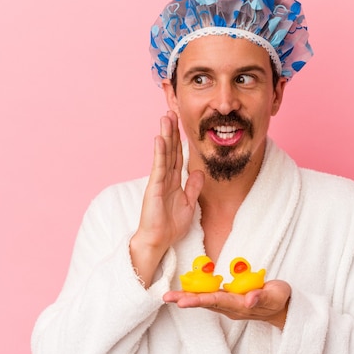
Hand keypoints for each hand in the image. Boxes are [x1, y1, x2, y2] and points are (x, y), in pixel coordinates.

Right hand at [130, 111, 203, 286]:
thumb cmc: (170, 226)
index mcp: (174, 181)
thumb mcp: (188, 204)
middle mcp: (165, 178)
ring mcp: (159, 181)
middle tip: (171, 112)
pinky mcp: (154, 187)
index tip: (180, 125)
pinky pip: (158, 167)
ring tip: (165, 118)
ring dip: (165, 135)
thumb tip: (199, 172)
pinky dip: (159, 152)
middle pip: (169, 150)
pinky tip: (160, 139)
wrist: (158, 241)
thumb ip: (193, 188)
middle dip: (171, 131)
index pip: (177, 156)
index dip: (179, 140)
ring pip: (163, 154)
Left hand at [163, 280, 291, 329]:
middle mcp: (231, 307)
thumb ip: (262, 297)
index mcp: (240, 305)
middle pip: (205, 302)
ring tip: (170, 296)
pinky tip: (184, 291)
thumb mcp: (276, 295)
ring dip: (187, 297)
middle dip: (186, 300)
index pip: (217, 301)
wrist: (282, 307)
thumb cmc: (278, 299)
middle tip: (168, 298)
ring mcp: (229, 304)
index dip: (200, 300)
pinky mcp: (229, 299)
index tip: (184, 301)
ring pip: (205, 300)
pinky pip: (209, 297)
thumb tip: (248, 300)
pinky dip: (196, 293)